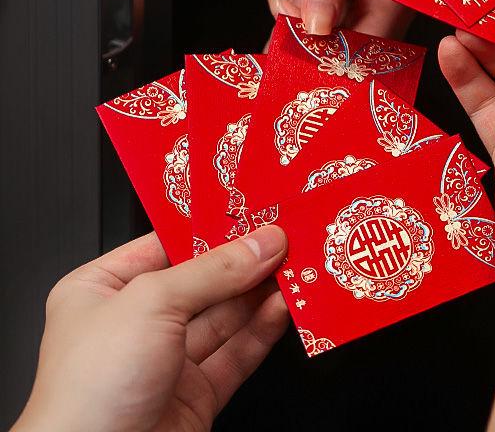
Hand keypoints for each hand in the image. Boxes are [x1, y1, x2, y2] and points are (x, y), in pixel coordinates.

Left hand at [13, 227, 287, 431]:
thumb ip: (213, 270)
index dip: (212, 227)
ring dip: (260, 293)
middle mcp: (134, 324)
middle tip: (283, 239)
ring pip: (224, 316)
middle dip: (244, 260)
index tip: (252, 213)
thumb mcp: (151, 304)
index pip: (167, 244)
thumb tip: (260, 245)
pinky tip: (283, 308)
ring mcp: (165, 361)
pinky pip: (236, 353)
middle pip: (202, 279)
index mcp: (102, 290)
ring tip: (293, 268)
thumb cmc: (87, 393)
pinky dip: (262, 330)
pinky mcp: (194, 395)